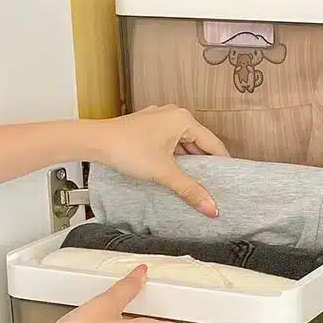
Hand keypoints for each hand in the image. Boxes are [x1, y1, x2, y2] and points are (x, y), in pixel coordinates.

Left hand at [94, 105, 229, 217]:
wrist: (94, 142)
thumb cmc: (127, 149)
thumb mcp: (164, 173)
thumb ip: (190, 191)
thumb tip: (211, 208)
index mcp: (184, 119)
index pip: (213, 144)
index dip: (222, 164)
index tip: (228, 181)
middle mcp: (174, 114)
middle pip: (199, 144)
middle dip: (204, 165)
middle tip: (210, 186)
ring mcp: (160, 119)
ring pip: (183, 144)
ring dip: (187, 162)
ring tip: (191, 182)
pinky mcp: (148, 127)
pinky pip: (170, 142)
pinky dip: (174, 157)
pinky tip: (173, 172)